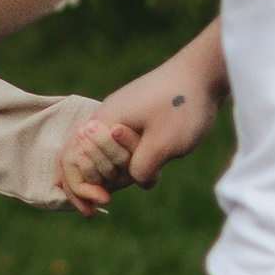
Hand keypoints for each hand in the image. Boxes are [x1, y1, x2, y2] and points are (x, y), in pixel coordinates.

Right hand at [59, 19, 228, 217]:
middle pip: (81, 159)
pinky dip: (121, 161)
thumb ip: (141, 170)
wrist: (203, 72)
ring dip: (112, 172)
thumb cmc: (182, 105)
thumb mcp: (163, 145)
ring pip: (101, 153)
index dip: (79, 187)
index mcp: (104, 123)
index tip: (102, 202)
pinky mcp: (135, 118)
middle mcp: (105, 119)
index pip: (71, 160)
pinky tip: (133, 173)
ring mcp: (119, 117)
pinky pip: (116, 145)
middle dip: (90, 182)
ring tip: (130, 183)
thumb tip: (136, 180)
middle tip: (103, 201)